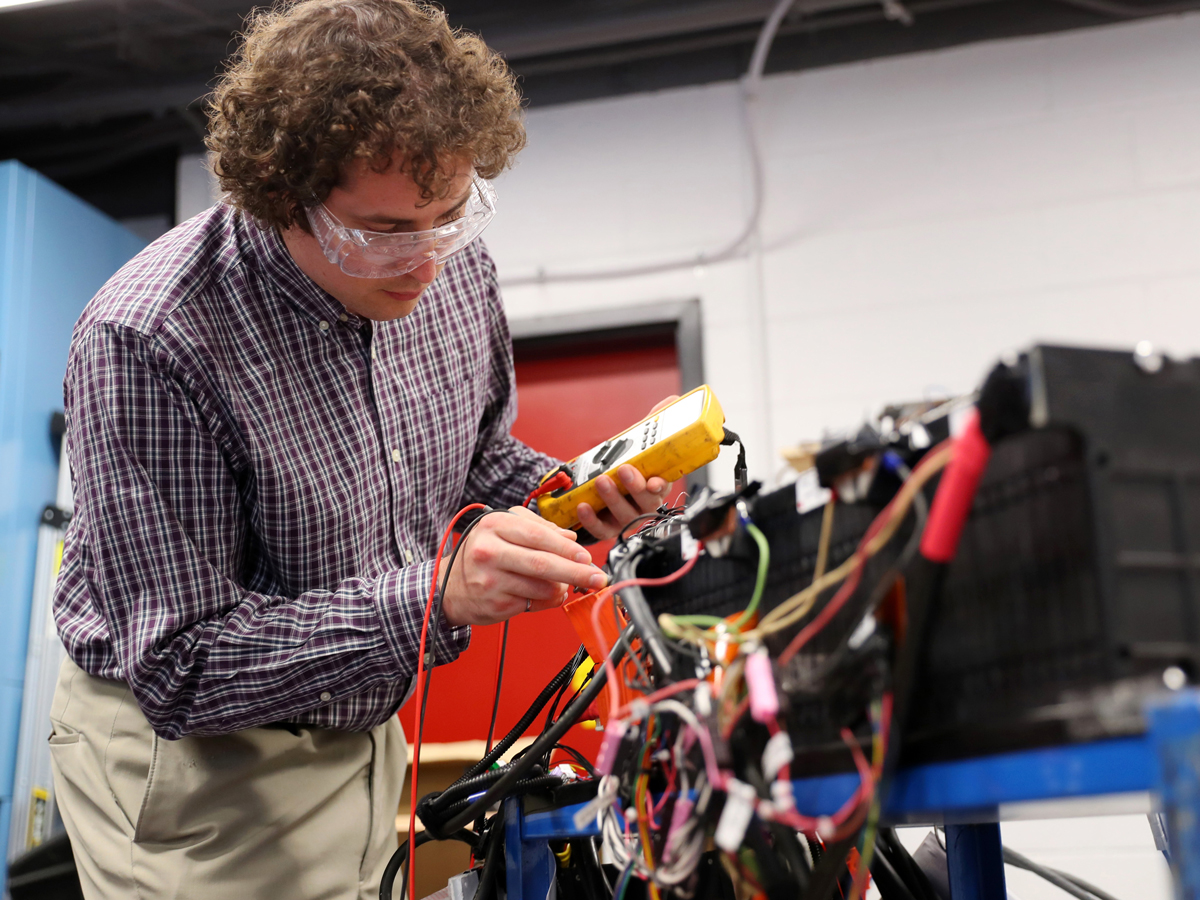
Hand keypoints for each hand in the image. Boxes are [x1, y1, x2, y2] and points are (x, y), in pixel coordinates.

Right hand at [441, 506, 608, 625]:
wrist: (450, 586)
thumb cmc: (482, 553)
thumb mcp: (504, 528)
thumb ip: (538, 527)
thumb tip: (571, 536)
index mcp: (494, 526)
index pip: (538, 536)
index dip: (566, 547)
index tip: (586, 556)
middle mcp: (489, 552)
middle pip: (542, 564)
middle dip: (576, 572)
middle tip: (597, 577)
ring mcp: (491, 580)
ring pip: (541, 586)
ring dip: (560, 586)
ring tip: (562, 582)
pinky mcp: (495, 604)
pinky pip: (533, 603)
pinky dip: (547, 599)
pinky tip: (546, 593)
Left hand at [577, 395, 678, 540]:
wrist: (598, 484)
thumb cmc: (626, 463)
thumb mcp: (640, 441)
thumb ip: (654, 422)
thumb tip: (671, 400)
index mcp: (657, 485)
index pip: (664, 487)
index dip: (660, 486)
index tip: (655, 482)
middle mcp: (644, 505)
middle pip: (646, 503)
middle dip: (635, 488)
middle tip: (623, 470)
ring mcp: (626, 518)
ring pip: (624, 516)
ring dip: (612, 499)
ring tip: (601, 480)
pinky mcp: (607, 527)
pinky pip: (601, 530)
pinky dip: (592, 520)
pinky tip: (583, 506)